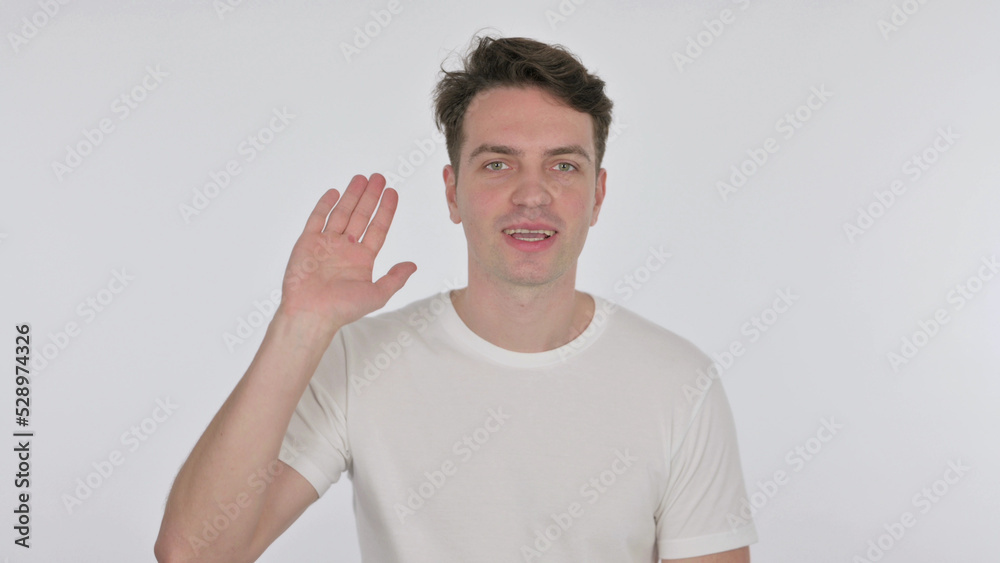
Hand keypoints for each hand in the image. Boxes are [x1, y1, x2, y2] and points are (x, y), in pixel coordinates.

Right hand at [278, 173, 415, 327]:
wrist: (310, 314)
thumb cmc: (342, 309)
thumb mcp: (377, 295)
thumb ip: (395, 278)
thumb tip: (413, 266)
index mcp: (362, 259)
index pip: (377, 229)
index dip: (385, 210)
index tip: (392, 192)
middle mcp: (345, 248)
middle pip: (361, 216)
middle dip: (370, 197)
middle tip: (379, 177)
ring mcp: (326, 243)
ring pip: (341, 213)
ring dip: (352, 195)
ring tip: (361, 178)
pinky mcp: (307, 242)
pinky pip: (317, 219)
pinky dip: (325, 205)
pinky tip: (335, 192)